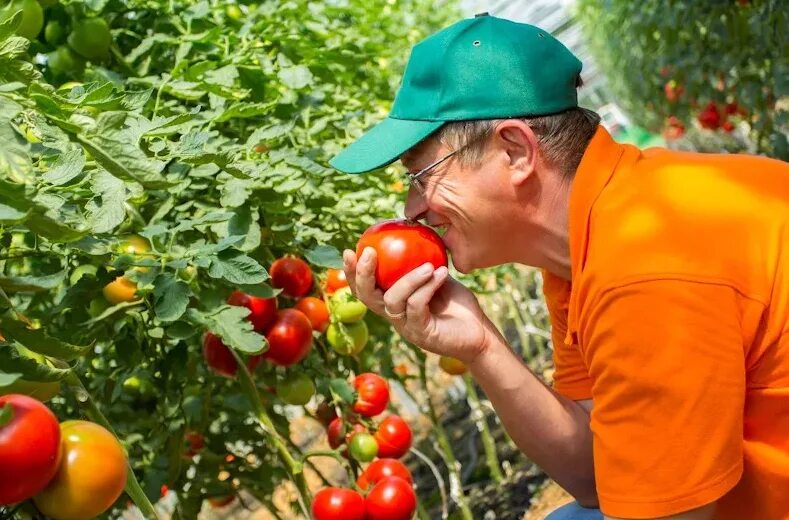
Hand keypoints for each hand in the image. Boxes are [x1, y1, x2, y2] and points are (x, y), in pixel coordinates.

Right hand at [343, 247, 496, 363]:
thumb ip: (422, 262)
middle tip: (369, 252)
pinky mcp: (421, 333)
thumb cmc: (458, 306)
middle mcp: (395, 315)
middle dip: (362, 273)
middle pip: (367, 296)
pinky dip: (427, 287)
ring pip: (393, 300)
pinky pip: (416, 306)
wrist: (480, 333)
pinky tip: (441, 274)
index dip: (352, 272)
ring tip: (429, 265)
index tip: (350, 250)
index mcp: (393, 302)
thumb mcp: (437, 277)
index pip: (365, 288)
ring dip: (409, 279)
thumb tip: (414, 233)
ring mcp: (406, 326)